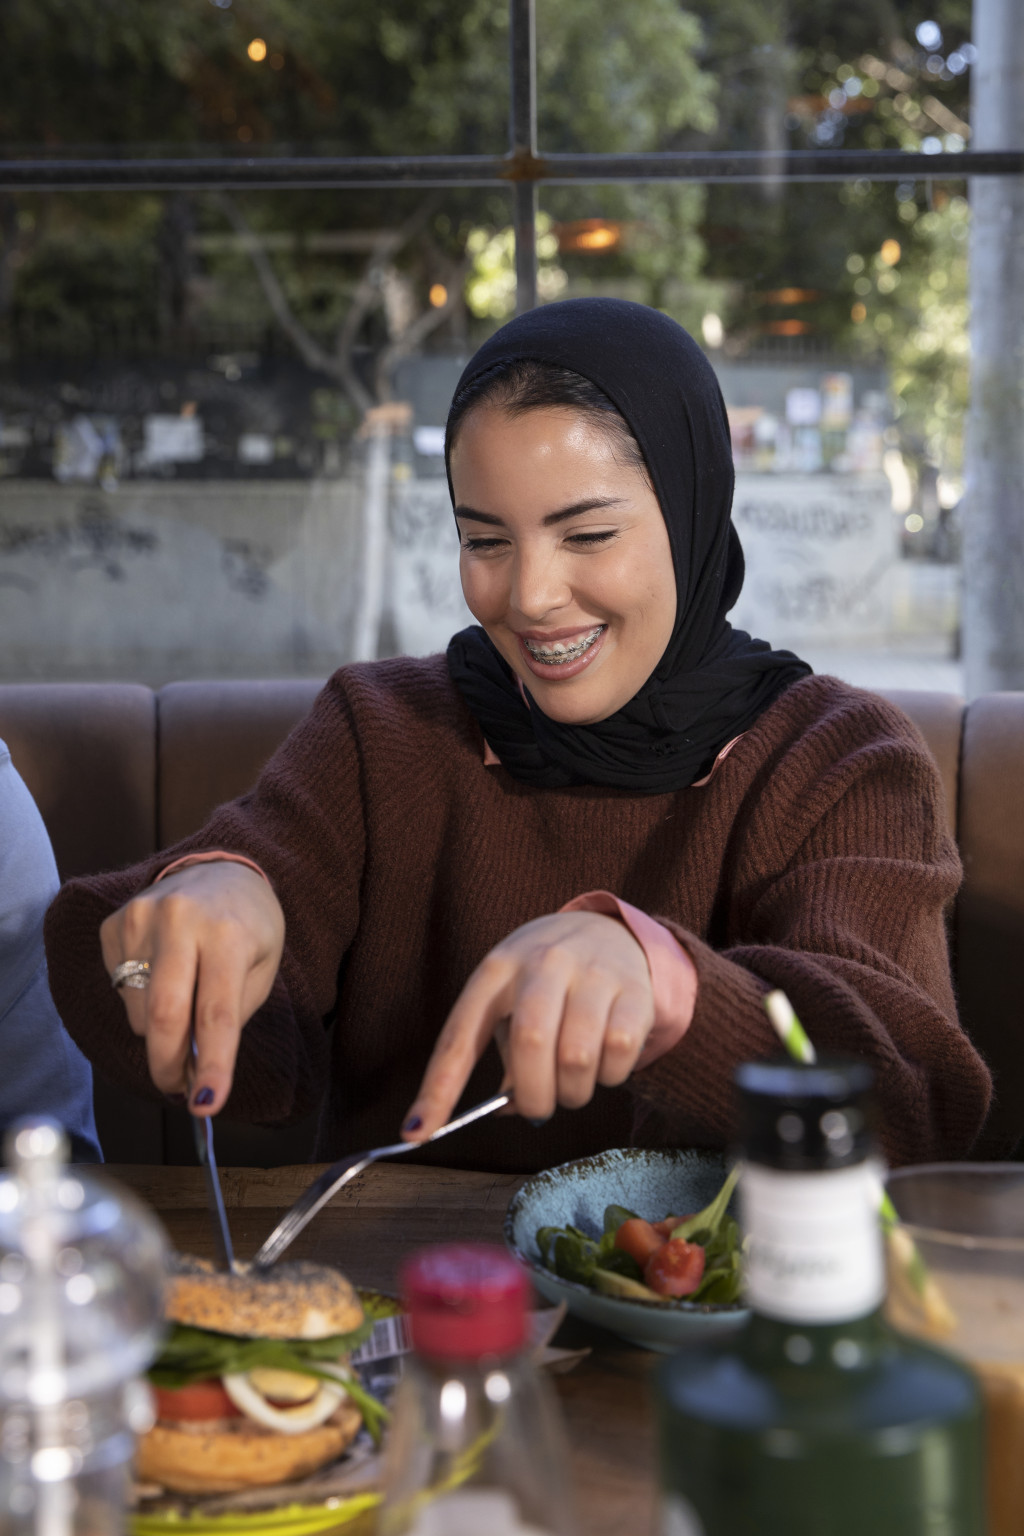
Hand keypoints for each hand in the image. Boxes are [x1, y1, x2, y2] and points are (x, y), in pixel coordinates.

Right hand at [99, 862, 284, 1113]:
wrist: (222, 870)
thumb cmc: (249, 926)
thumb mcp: (262, 967)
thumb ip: (231, 1015)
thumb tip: (195, 1070)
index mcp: (228, 933)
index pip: (217, 1014)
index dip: (212, 1065)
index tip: (207, 1104)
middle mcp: (180, 921)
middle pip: (163, 1015)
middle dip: (168, 1065)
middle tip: (179, 1088)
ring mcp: (140, 918)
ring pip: (138, 1010)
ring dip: (159, 1032)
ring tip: (184, 1012)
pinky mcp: (114, 923)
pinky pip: (119, 988)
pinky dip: (140, 1003)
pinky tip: (164, 978)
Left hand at [402, 911, 654, 1137]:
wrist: (608, 932)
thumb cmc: (546, 982)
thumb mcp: (512, 1002)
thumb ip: (504, 1054)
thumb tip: (507, 1108)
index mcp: (497, 970)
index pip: (460, 1035)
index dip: (438, 1088)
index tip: (418, 1132)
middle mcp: (543, 963)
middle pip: (530, 1043)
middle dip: (533, 1096)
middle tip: (538, 1107)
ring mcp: (592, 972)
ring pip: (577, 1056)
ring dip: (573, 1093)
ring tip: (572, 1086)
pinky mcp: (635, 989)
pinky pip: (619, 1051)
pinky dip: (610, 1076)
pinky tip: (604, 1065)